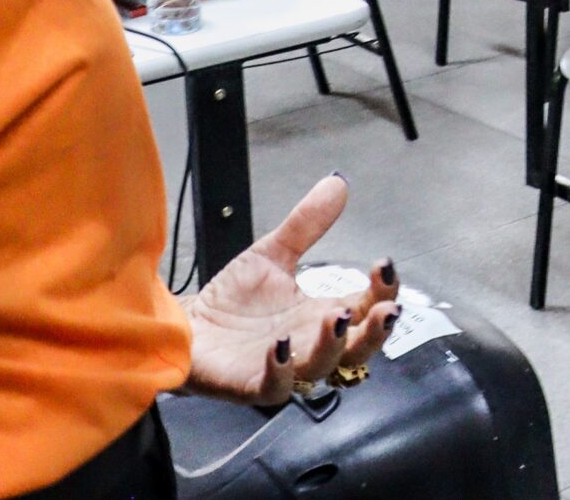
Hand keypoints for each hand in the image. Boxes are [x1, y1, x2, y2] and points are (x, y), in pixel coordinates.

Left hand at [183, 174, 400, 405]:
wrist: (184, 325)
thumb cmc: (232, 301)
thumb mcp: (273, 253)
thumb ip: (306, 223)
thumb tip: (337, 183)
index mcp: (319, 315)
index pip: (365, 309)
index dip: (382, 292)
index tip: (384, 265)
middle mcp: (308, 344)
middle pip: (358, 350)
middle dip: (376, 331)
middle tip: (385, 309)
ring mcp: (282, 367)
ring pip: (321, 368)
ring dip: (333, 344)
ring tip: (335, 316)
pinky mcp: (249, 383)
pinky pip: (273, 388)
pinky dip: (281, 370)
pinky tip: (280, 345)